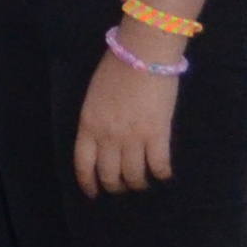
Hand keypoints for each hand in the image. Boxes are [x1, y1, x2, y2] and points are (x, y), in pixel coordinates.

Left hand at [73, 41, 179, 194]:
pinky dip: (161, 174)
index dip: (88, 182)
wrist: (143, 53)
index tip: (93, 193)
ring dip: (138, 183)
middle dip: (115, 186)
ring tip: (142, 182)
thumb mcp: (94, 96)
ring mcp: (133, 138)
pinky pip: (158, 165)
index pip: (83, 164)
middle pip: (109, 175)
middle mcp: (108, 137)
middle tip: (122, 186)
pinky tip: (163, 174)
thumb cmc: (116, 67)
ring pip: (134, 176)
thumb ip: (96, 119)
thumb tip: (103, 138)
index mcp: (88, 125)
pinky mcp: (158, 134)